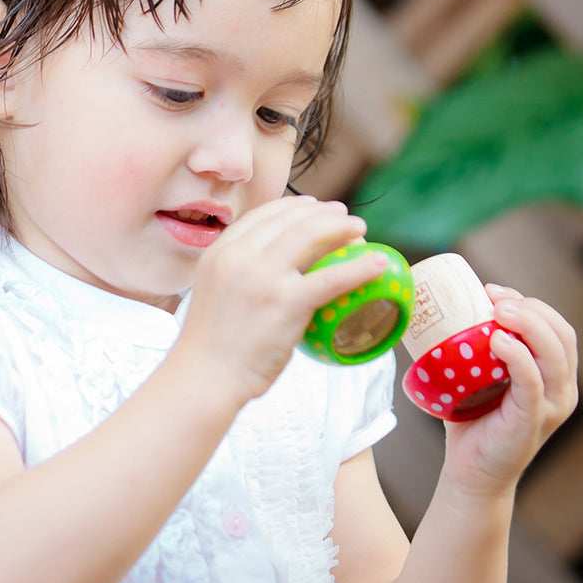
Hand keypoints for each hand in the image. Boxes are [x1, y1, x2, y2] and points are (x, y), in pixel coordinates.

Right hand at [175, 196, 389, 404]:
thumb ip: (239, 275)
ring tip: (360, 229)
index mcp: (220, 251)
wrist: (205, 376)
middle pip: (290, 220)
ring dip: (341, 226)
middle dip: (322, 212)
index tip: (313, 207)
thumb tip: (273, 272)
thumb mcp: (216, 293)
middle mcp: (239, 256)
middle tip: (344, 215)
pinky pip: (331, 277)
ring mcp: (262, 277)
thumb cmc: (211, 347)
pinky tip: (378, 263)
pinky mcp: (285, 302)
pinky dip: (359, 266)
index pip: (262, 216)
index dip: (293, 206)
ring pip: (310, 236)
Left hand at [441, 284, 577, 497]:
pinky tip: (499, 340)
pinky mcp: (532, 421)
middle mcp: (562, 388)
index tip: (491, 289)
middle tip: (492, 296)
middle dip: (531, 307)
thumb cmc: (471, 418)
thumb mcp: (479, 375)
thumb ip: (475, 345)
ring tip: (497, 310)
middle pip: (562, 334)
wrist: (470, 472)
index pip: (556, 326)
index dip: (530, 302)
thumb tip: (441, 305)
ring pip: (555, 353)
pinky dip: (519, 357)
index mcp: (553, 374)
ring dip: (528, 324)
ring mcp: (551, 406)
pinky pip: (533, 382)